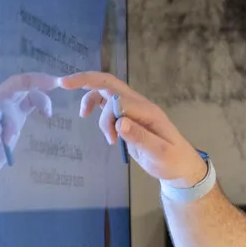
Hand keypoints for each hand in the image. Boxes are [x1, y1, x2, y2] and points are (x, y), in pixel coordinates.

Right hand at [59, 71, 205, 184]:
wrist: (181, 166)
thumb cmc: (172, 161)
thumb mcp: (159, 154)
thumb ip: (140, 138)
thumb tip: (119, 122)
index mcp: (148, 111)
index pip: (120, 101)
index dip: (106, 114)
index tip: (109, 138)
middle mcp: (140, 105)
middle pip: (111, 84)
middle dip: (87, 80)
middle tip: (63, 83)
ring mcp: (133, 109)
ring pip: (106, 93)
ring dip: (92, 102)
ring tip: (87, 120)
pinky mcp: (128, 117)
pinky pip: (107, 103)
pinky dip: (95, 107)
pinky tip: (89, 116)